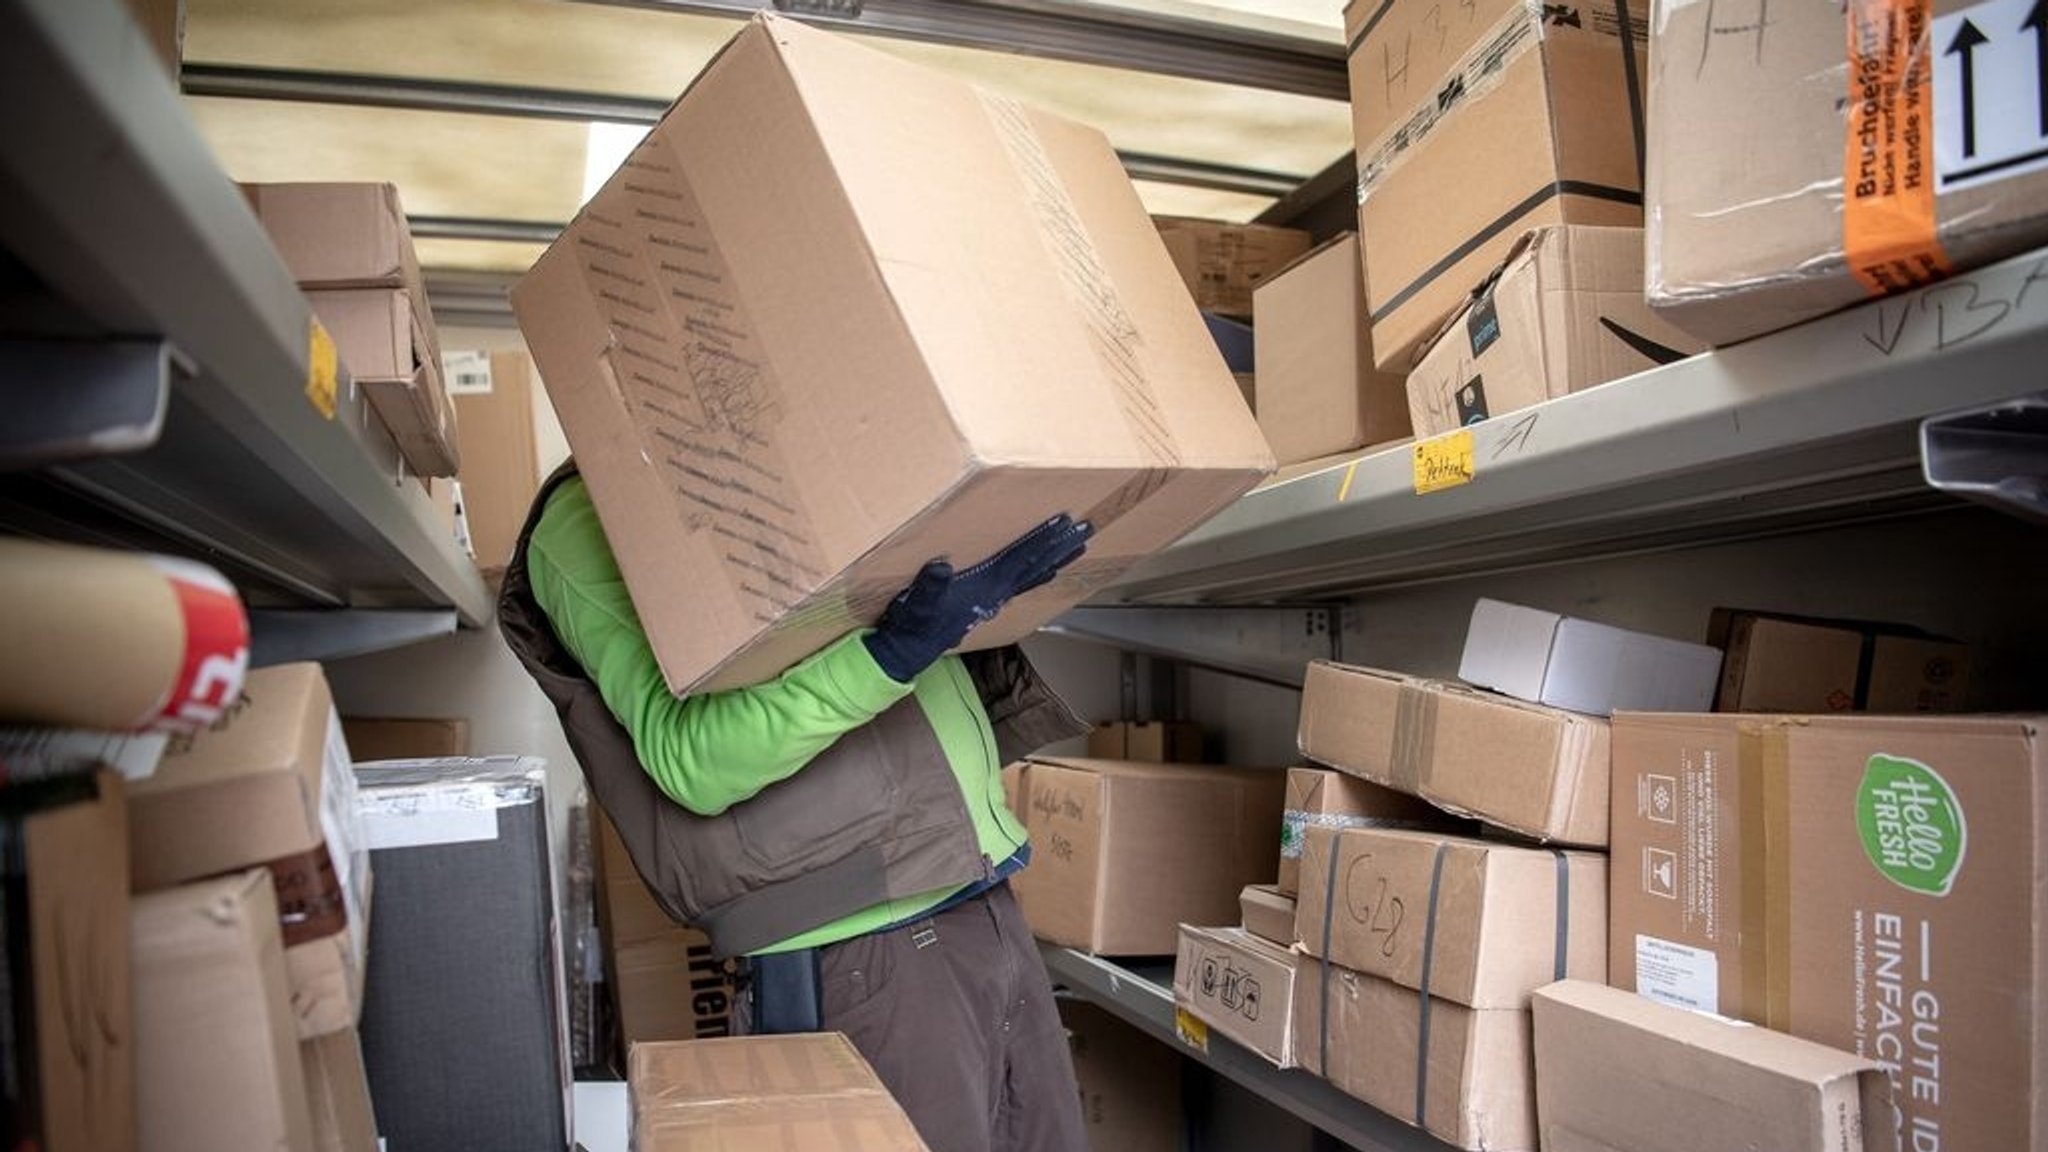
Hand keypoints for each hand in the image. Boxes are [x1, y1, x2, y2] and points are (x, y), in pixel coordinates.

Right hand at [863, 514, 1093, 682]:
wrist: (910, 650)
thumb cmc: (914, 624)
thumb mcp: (917, 603)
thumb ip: (930, 587)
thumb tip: (941, 567)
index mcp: (986, 587)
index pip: (1020, 559)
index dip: (1042, 540)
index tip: (1062, 523)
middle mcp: (997, 593)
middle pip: (1037, 566)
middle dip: (1061, 547)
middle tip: (1086, 529)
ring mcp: (994, 598)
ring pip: (1034, 574)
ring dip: (1056, 559)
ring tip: (1077, 544)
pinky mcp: (987, 602)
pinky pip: (1022, 583)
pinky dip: (1038, 573)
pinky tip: (1046, 570)